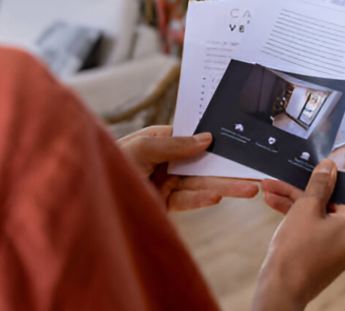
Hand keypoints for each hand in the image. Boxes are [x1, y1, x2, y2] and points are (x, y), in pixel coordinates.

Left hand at [118, 125, 258, 211]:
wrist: (90, 200)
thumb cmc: (109, 164)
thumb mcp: (143, 147)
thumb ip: (175, 144)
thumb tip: (206, 138)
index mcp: (156, 141)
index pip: (191, 137)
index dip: (214, 139)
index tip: (239, 140)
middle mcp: (163, 162)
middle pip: (201, 163)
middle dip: (227, 167)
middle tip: (254, 171)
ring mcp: (164, 184)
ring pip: (200, 183)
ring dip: (224, 186)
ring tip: (249, 188)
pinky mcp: (162, 205)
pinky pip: (187, 201)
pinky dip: (202, 199)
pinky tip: (219, 196)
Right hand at [253, 160, 344, 310]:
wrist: (282, 287)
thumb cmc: (298, 249)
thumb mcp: (307, 207)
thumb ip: (320, 184)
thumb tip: (329, 166)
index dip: (324, 176)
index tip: (309, 164)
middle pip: (329, 199)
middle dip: (300, 188)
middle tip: (281, 178)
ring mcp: (343, 244)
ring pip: (318, 211)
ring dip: (293, 200)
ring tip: (269, 188)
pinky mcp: (329, 250)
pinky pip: (315, 224)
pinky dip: (297, 214)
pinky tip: (274, 201)